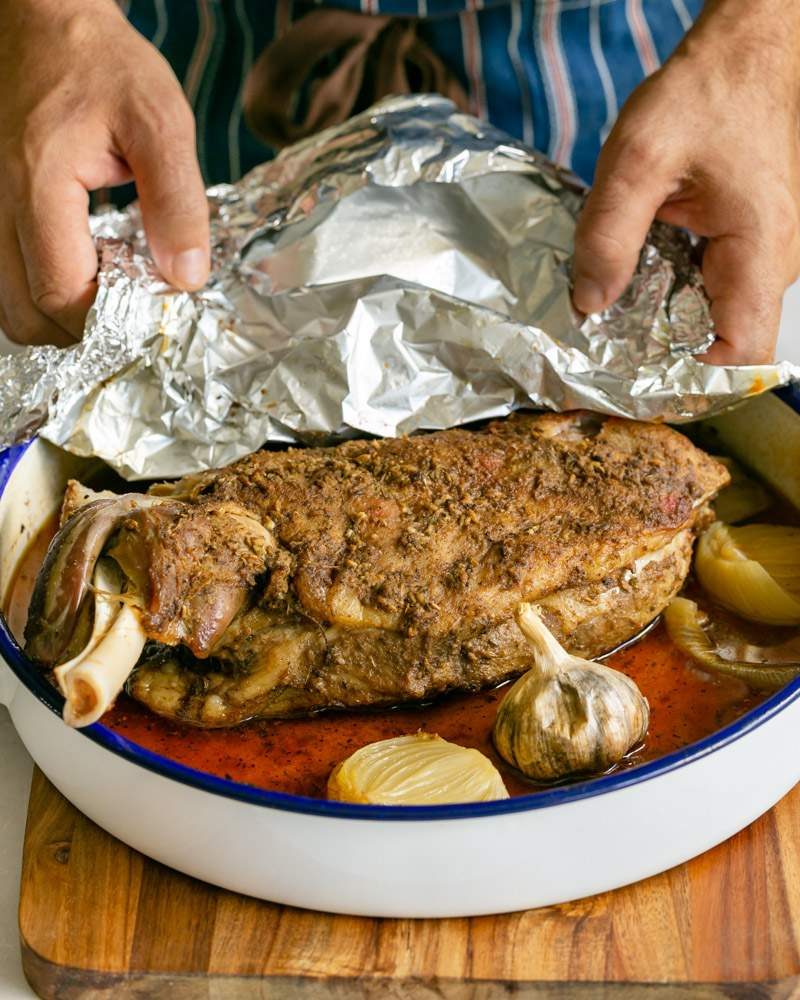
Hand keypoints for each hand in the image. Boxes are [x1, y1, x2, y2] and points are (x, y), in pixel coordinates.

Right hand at [0, 0, 209, 345]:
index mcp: (38, 184)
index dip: (106, 323)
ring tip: (108, 290)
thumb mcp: (160, 122)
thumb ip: (178, 203)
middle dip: (80, 331)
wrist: (42, 18)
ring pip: (8, 303)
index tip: (149, 312)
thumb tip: (186, 277)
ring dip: (56, 315)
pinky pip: (4, 275)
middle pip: (25, 315)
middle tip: (129, 310)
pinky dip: (39, 289)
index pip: (60, 294)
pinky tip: (82, 266)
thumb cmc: (100, 62)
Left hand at [572, 0, 799, 363]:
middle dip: (663, 358)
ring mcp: (759, 257)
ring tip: (608, 327)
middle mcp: (770, 264)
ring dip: (662, 329)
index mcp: (758, 251)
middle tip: (601, 358)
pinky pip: (709, 292)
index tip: (630, 382)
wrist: (740, 55)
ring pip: (714, 321)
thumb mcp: (637, 160)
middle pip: (722, 345)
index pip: (740, 355)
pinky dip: (669, 298)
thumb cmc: (703, 94)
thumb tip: (589, 303)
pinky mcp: (743, 246)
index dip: (689, 381)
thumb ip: (609, 235)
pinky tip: (630, 289)